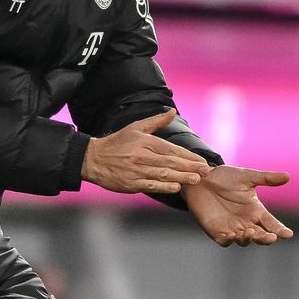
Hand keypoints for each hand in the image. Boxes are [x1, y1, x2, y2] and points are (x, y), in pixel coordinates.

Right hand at [82, 109, 210, 194]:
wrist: (93, 159)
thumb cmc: (117, 143)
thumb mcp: (135, 128)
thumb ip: (156, 121)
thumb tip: (172, 111)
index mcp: (145, 142)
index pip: (171, 149)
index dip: (188, 156)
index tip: (202, 161)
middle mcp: (142, 156)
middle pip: (170, 162)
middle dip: (190, 167)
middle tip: (206, 171)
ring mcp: (136, 171)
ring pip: (163, 175)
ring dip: (182, 177)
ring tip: (196, 180)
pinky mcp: (130, 184)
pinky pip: (151, 186)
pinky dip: (165, 187)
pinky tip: (176, 187)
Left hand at [184, 166, 293, 246]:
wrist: (201, 179)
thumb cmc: (225, 177)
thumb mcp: (247, 176)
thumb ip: (266, 178)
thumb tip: (288, 176)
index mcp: (256, 211)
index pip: (271, 223)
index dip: (280, 229)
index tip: (288, 234)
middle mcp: (246, 222)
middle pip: (260, 236)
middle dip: (266, 238)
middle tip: (271, 237)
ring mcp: (232, 229)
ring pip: (245, 240)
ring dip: (248, 238)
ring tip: (249, 231)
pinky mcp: (217, 232)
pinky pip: (226, 241)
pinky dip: (230, 240)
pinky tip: (233, 235)